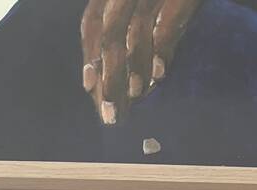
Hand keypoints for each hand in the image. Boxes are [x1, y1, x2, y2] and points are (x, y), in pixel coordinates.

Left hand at [81, 0, 201, 124]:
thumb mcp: (147, 8)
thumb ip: (131, 30)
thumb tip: (121, 78)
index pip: (93, 22)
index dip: (90, 55)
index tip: (90, 87)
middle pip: (110, 32)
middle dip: (109, 75)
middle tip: (111, 113)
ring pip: (134, 30)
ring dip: (133, 67)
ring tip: (136, 96)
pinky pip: (166, 21)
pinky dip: (161, 49)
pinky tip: (159, 74)